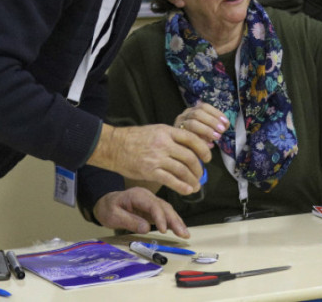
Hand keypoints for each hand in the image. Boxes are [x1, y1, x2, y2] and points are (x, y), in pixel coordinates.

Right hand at [88, 123, 211, 195]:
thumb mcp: (156, 130)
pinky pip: (171, 180)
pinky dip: (182, 186)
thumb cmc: (134, 138)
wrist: (113, 146)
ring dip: (192, 179)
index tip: (207, 158)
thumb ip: (172, 137)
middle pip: (190, 157)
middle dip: (198, 168)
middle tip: (200, 175)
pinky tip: (187, 190)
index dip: (203, 149)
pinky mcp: (150, 171)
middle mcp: (164, 144)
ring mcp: (157, 158)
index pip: (192, 139)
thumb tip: (190, 145)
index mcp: (166, 131)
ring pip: (182, 170)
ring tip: (195, 185)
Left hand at [93, 187, 188, 237]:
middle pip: (165, 207)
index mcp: (138, 195)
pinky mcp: (153, 209)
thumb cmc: (108, 208)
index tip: (164, 231)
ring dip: (177, 222)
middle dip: (175, 221)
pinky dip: (173, 222)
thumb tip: (146, 228)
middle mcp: (148, 197)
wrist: (106, 203)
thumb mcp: (113, 215)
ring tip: (185, 234)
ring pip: (168, 210)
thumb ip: (129, 221)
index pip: (154, 205)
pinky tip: (179, 229)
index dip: (160, 218)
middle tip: (183, 234)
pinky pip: (165, 214)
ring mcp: (152, 202)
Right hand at [174, 101, 229, 144]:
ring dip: (207, 130)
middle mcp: (184, 116)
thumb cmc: (198, 139)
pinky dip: (200, 140)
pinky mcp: (175, 137)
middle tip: (222, 130)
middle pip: (197, 113)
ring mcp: (178, 125)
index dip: (216, 113)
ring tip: (217, 137)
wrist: (182, 152)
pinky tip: (209, 145)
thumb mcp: (208, 130)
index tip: (226, 122)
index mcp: (192, 111)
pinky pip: (188, 137)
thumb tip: (225, 125)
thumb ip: (216, 126)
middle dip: (212, 121)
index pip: (204, 106)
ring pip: (192, 124)